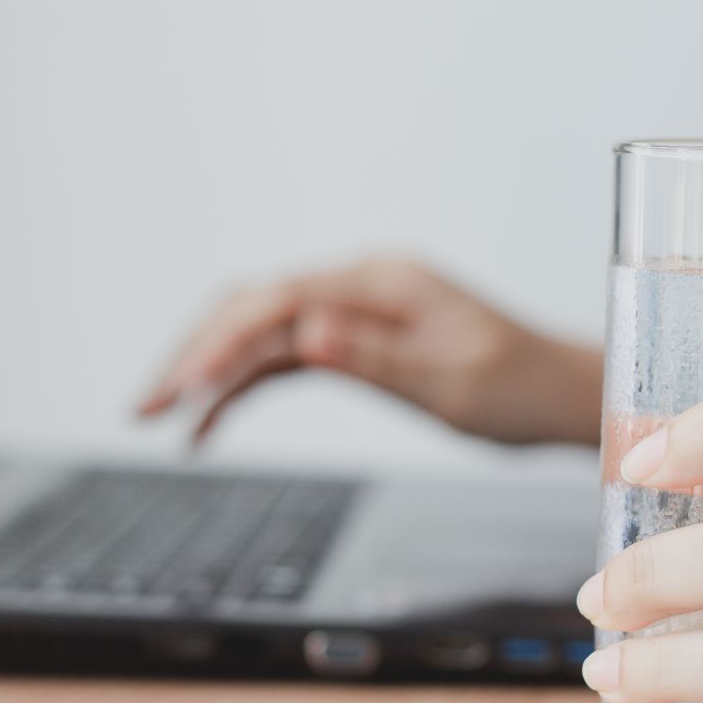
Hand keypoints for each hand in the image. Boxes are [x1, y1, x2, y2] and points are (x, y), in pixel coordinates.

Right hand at [138, 257, 601, 444]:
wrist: (558, 393)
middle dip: (198, 352)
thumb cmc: (519, 389)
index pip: (281, 301)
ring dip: (213, 369)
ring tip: (165, 418)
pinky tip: (216, 416)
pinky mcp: (361, 339)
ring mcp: (359, 311)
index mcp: (385, 284)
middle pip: (256, 307)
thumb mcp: (453, 384)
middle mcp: (364, 287)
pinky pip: (291, 353)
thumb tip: (305, 337)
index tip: (184, 389)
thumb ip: (377, 360)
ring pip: (265, 330)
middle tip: (145, 406)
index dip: (223, 342)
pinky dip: (250, 381)